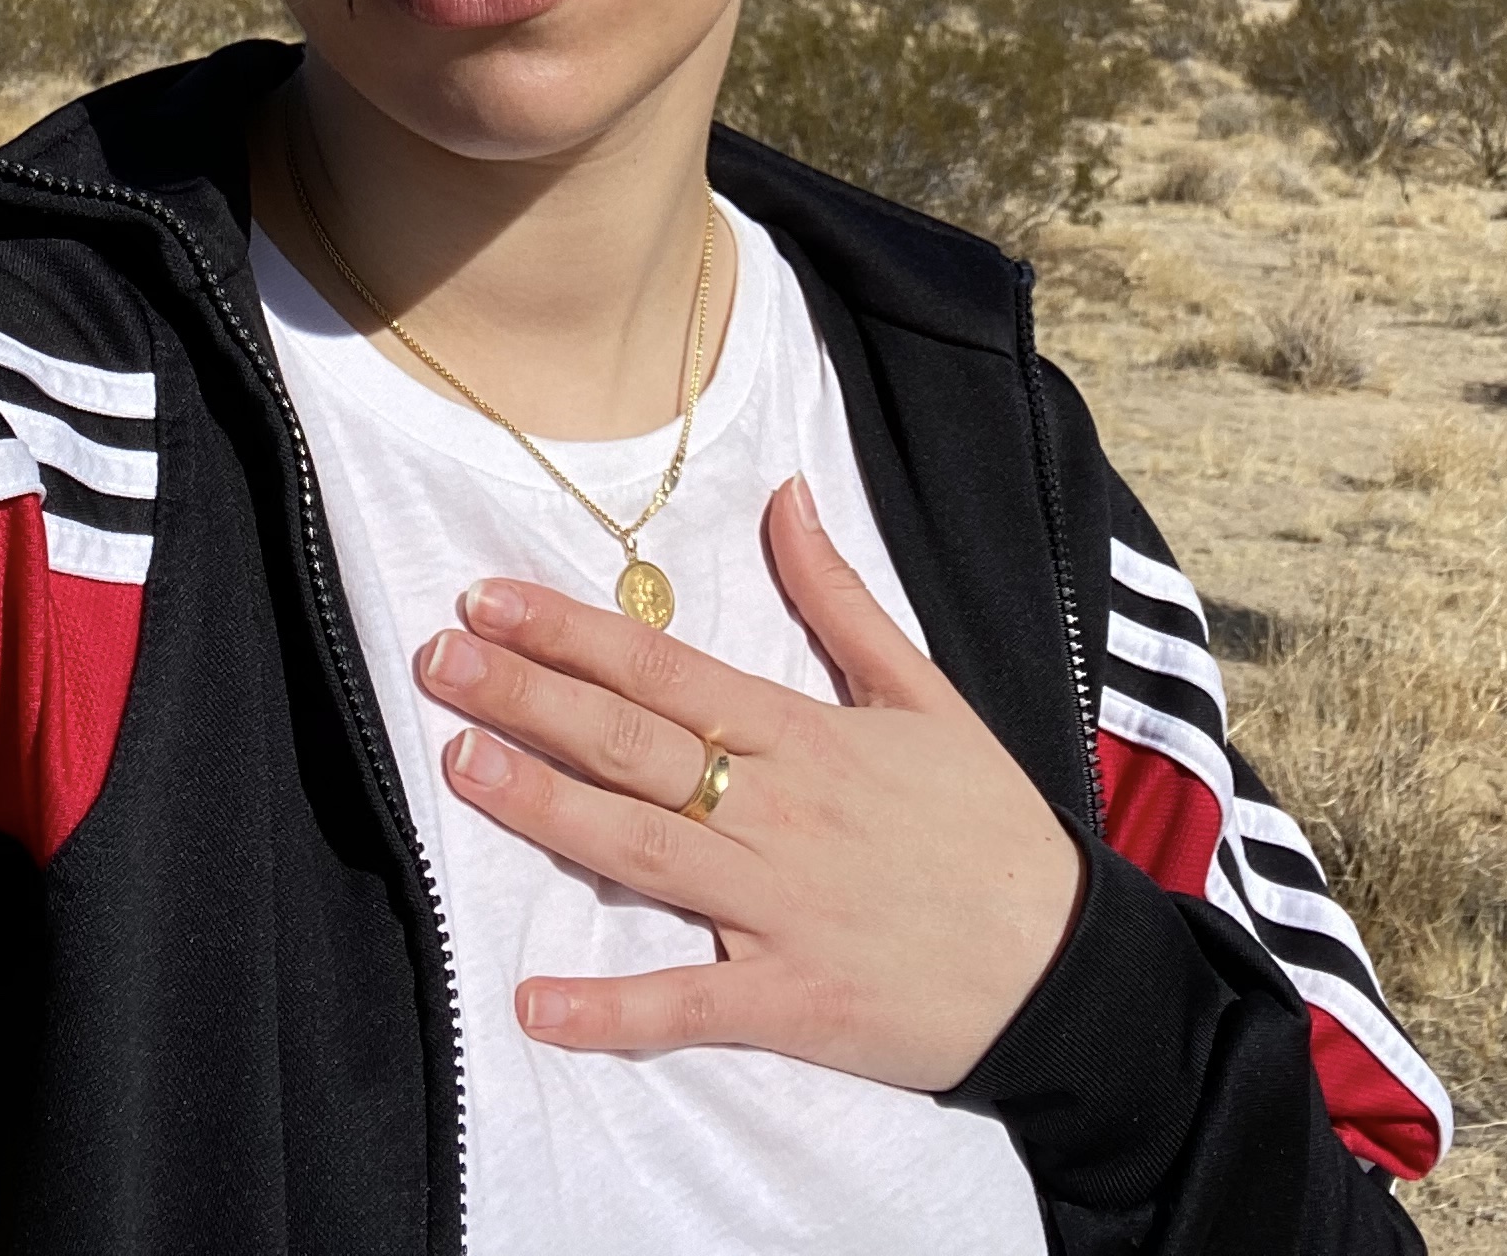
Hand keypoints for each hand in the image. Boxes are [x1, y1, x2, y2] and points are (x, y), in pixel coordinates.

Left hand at [411, 474, 1086, 1091]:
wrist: (1066, 964)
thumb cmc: (990, 826)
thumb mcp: (925, 696)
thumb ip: (840, 601)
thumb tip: (786, 495)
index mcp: (808, 736)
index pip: (667, 670)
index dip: (571, 633)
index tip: (488, 601)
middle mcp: (783, 813)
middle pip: (636, 746)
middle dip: (530, 699)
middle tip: (439, 662)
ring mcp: (783, 910)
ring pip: (646, 851)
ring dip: (548, 810)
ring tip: (461, 769)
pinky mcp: (795, 1001)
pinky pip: (691, 1006)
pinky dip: (613, 1011)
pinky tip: (534, 1004)